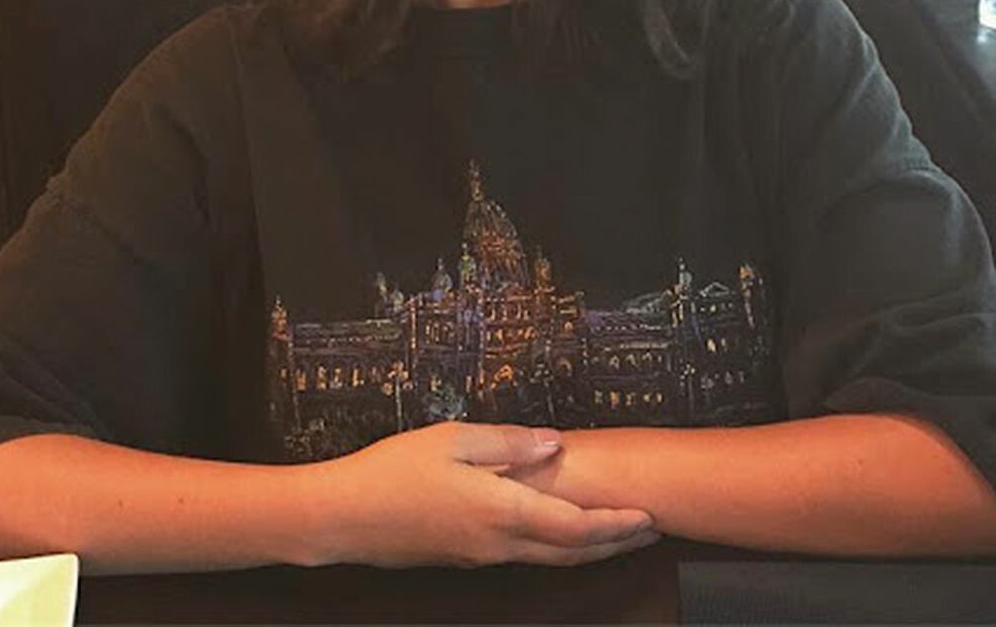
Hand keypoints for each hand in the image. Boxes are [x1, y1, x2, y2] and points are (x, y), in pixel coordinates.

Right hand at [317, 421, 660, 567]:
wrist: (342, 518)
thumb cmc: (392, 471)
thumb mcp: (453, 438)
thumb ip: (509, 442)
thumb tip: (556, 444)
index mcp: (501, 510)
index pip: (576, 526)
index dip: (618, 525)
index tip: (650, 517)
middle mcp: (498, 543)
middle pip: (571, 551)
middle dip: (616, 542)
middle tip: (652, 530)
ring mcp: (481, 556)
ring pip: (550, 558)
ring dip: (589, 548)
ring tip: (618, 533)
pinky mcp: (464, 558)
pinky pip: (524, 555)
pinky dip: (555, 547)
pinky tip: (558, 532)